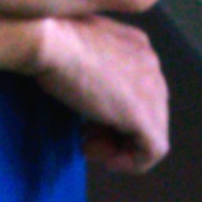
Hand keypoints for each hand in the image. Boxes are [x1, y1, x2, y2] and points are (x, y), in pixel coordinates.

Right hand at [23, 13, 169, 172]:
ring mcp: (152, 89)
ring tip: (89, 144)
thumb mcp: (75, 49)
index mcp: (137, 46)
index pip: (140, 88)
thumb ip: (90, 66)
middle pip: (150, 110)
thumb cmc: (48, 40)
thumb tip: (86, 91)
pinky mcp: (143, 114)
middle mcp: (152, 64)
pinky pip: (153, 151)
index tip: (84, 117)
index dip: (113, 110)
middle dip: (118, 129)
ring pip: (153, 132)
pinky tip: (101, 156)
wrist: (48, 40)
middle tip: (85, 134)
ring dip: (120, 146)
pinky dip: (128, 161)